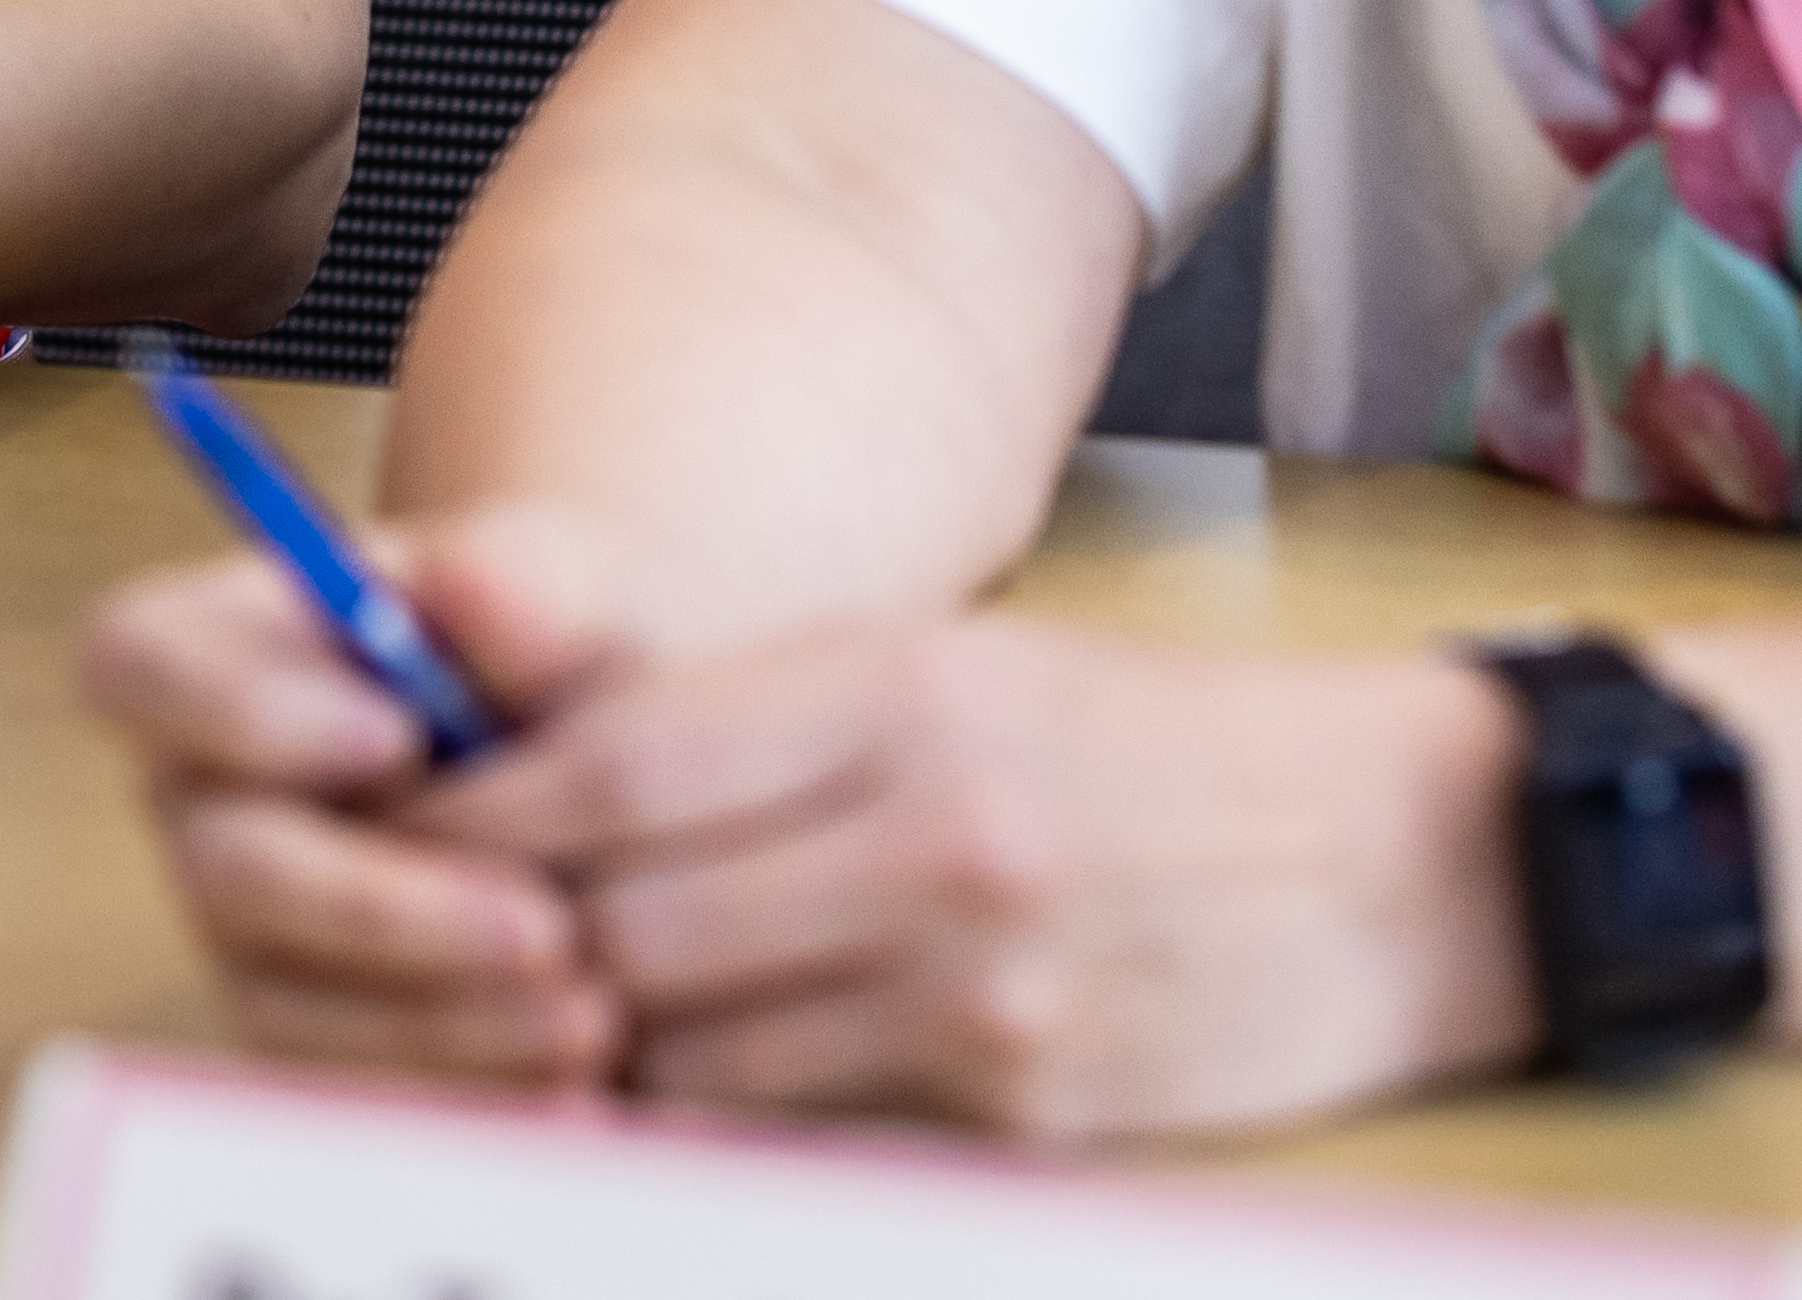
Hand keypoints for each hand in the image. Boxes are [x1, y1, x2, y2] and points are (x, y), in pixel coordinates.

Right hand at [82, 496, 659, 1088]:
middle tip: (543, 925)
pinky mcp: (312, 1039)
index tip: (393, 732)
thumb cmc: (560, 654)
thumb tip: (467, 587)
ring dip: (442, 1021)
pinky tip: (583, 1094)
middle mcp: (204, 802)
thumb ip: (517, 579)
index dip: (234, 708)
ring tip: (593, 1018)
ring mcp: (248, 935)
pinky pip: (353, 1092)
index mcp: (214, 652)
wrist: (622, 779)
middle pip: (229, 866)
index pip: (138, 664)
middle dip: (384, 908)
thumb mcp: (559, 588)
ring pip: (293, 1001)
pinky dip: (466, 1098)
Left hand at [411, 619, 1533, 1138]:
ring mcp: (981, 985)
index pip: (608, 768)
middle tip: (420, 957)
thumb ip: (753, 722)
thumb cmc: (1155, 748)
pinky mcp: (1027, 1107)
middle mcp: (927, 834)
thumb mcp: (952, 669)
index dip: (470, 818)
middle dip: (499, 949)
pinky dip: (711, 1122)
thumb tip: (536, 776)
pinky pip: (799, 1131)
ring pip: (688, 1048)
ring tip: (521, 1034)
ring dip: (590, 1053)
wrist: (1414, 852)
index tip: (387, 835)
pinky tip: (663, 1099)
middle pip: (622, 919)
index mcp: (894, 691)